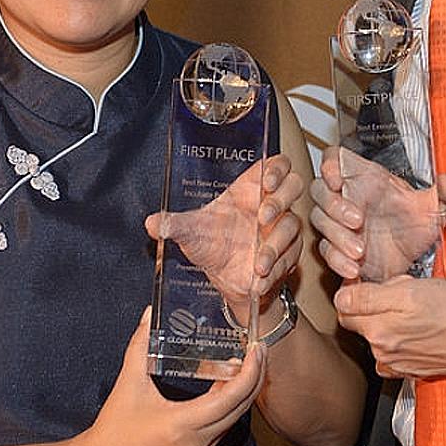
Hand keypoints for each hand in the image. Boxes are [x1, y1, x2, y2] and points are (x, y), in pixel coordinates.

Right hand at [88, 308, 266, 445]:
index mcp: (182, 426)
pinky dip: (228, 408)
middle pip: (240, 409)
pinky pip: (221, 431)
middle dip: (254, 378)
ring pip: (232, 421)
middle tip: (258, 351)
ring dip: (242, 394)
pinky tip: (225, 388)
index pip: (231, 398)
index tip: (256, 349)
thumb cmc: (113, 426)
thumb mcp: (128, 382)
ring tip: (245, 365)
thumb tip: (150, 314)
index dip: (250, 372)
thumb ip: (140, 345)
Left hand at [146, 154, 303, 308]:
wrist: (225, 281)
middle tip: (262, 217)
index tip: (267, 181)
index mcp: (249, 189)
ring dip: (276, 245)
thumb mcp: (192, 234)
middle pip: (294, 186)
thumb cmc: (212, 246)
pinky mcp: (289, 253)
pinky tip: (261, 279)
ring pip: (292, 225)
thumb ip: (175, 225)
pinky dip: (277, 268)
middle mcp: (270, 204)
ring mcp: (282, 228)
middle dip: (280, 201)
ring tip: (258, 264)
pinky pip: (292, 256)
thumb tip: (151, 223)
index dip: (277, 168)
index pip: (276, 164)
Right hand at [310, 147, 445, 281]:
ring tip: (359, 250)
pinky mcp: (339, 250)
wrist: (414, 260)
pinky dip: (336, 259)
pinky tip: (352, 268)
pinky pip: (325, 250)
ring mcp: (340, 225)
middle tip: (357, 221)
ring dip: (336, 235)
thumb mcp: (436, 208)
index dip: (330, 165)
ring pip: (320, 221)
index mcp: (367, 179)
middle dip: (334, 205)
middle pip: (321, 190)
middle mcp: (348, 198)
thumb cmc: (417, 225)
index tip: (336, 178)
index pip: (336, 159)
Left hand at [333, 276, 445, 378]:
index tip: (367, 282)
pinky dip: (398, 342)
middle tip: (396, 295)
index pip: (343, 308)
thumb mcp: (409, 290)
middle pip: (359, 323)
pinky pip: (393, 353)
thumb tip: (342, 297)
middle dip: (370, 307)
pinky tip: (415, 331)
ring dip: (385, 324)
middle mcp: (383, 352)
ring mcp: (398, 364)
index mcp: (378, 330)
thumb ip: (370, 296)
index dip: (353, 290)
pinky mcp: (412, 370)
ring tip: (410, 312)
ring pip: (377, 337)